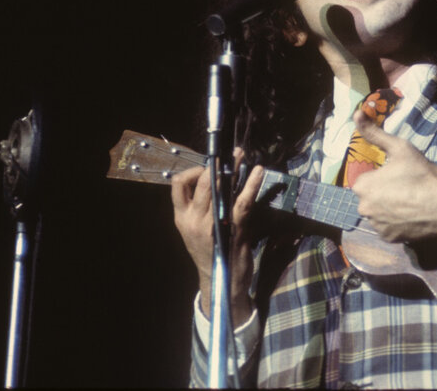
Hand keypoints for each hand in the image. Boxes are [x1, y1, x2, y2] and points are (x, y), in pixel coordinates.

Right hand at [171, 151, 263, 324]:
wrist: (222, 282)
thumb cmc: (212, 251)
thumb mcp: (197, 229)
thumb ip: (201, 207)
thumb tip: (213, 177)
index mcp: (182, 218)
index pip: (177, 185)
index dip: (192, 170)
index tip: (208, 164)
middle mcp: (193, 220)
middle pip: (199, 182)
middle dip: (215, 164)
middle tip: (229, 154)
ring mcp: (213, 224)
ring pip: (219, 188)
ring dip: (233, 168)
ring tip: (242, 155)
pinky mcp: (234, 229)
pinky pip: (242, 201)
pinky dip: (252, 184)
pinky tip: (259, 171)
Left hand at [350, 108, 436, 242]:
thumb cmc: (422, 174)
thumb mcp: (400, 148)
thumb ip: (374, 133)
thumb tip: (356, 113)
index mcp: (363, 186)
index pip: (365, 179)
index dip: (382, 175)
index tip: (399, 174)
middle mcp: (364, 209)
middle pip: (370, 197)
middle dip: (383, 193)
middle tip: (406, 187)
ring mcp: (376, 226)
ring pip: (378, 213)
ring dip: (388, 208)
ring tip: (410, 201)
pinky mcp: (389, 239)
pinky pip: (387, 228)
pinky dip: (396, 223)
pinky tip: (411, 215)